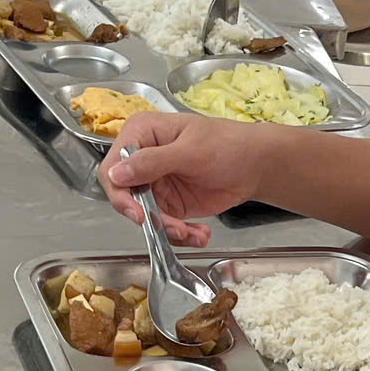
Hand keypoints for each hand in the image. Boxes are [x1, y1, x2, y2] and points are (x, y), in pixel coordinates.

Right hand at [98, 111, 267, 245]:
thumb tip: (116, 174)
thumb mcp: (190, 151)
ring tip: (192, 234)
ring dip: (168, 230)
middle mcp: (142, 159)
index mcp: (141, 134)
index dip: (120, 193)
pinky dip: (179, 235)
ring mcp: (155, 184)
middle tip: (173, 228)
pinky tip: (198, 234)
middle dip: (149, 217)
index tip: (138, 213)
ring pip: (145, 216)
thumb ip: (152, 162)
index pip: (113, 167)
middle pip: (126, 197)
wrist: (256, 165)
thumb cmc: (228, 145)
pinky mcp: (169, 204)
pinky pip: (163, 226)